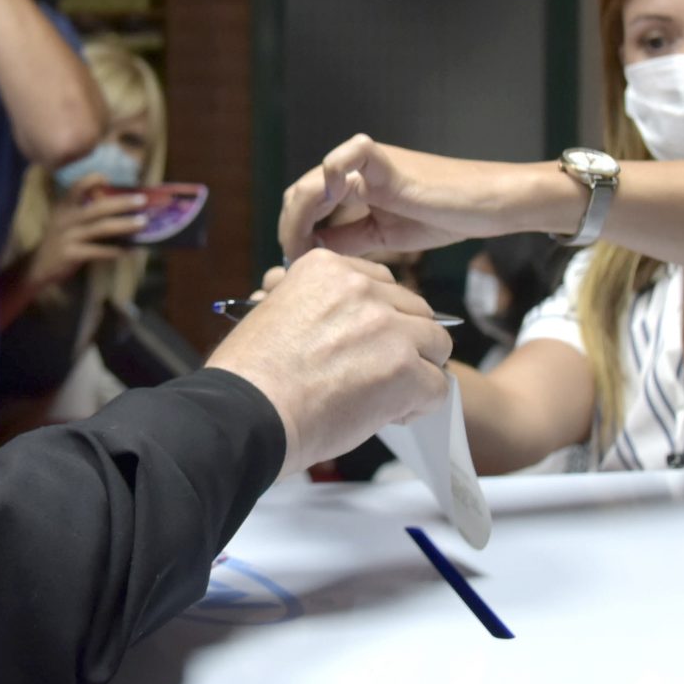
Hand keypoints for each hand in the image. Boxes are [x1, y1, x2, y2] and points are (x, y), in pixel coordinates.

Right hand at [29, 187, 146, 288]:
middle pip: (98, 207)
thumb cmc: (59, 241)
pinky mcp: (70, 254)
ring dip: (124, 225)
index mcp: (65, 207)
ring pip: (101, 228)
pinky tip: (129, 251)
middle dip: (122, 202)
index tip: (107, 178)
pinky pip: (97, 251)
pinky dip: (115, 250)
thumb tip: (117, 205)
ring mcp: (68, 236)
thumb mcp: (66, 222)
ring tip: (142, 223)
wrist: (38, 267)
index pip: (77, 186)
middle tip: (142, 200)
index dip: (92, 179)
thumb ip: (85, 212)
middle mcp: (66, 218)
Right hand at [207, 250, 452, 475]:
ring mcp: (388, 327)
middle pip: (415, 310)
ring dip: (417, 371)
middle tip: (375, 374)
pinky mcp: (405, 368)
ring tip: (384, 396)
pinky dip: (419, 406)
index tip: (361, 345)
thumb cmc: (249, 376)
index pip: (382, 285)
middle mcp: (362, 288)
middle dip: (403, 343)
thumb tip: (335, 318)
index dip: (379, 319)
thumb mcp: (272, 312)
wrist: (246, 412)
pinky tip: (387, 415)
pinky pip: (437, 386)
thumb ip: (313, 305)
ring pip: (436, 345)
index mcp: (328, 268)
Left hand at [278, 135, 577, 260]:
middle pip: (301, 192)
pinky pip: (348, 155)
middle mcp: (356, 168)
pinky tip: (332, 205)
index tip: (296, 265)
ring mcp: (369, 162)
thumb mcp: (385, 237)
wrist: (488, 205)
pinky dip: (331, 177)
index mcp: (355, 183)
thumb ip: (350, 240)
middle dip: (291, 229)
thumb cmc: (446, 217)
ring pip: (314, 179)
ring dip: (302, 216)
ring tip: (307, 248)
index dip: (294, 232)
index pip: (306, 203)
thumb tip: (312, 253)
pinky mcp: (387, 161)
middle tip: (295, 262)